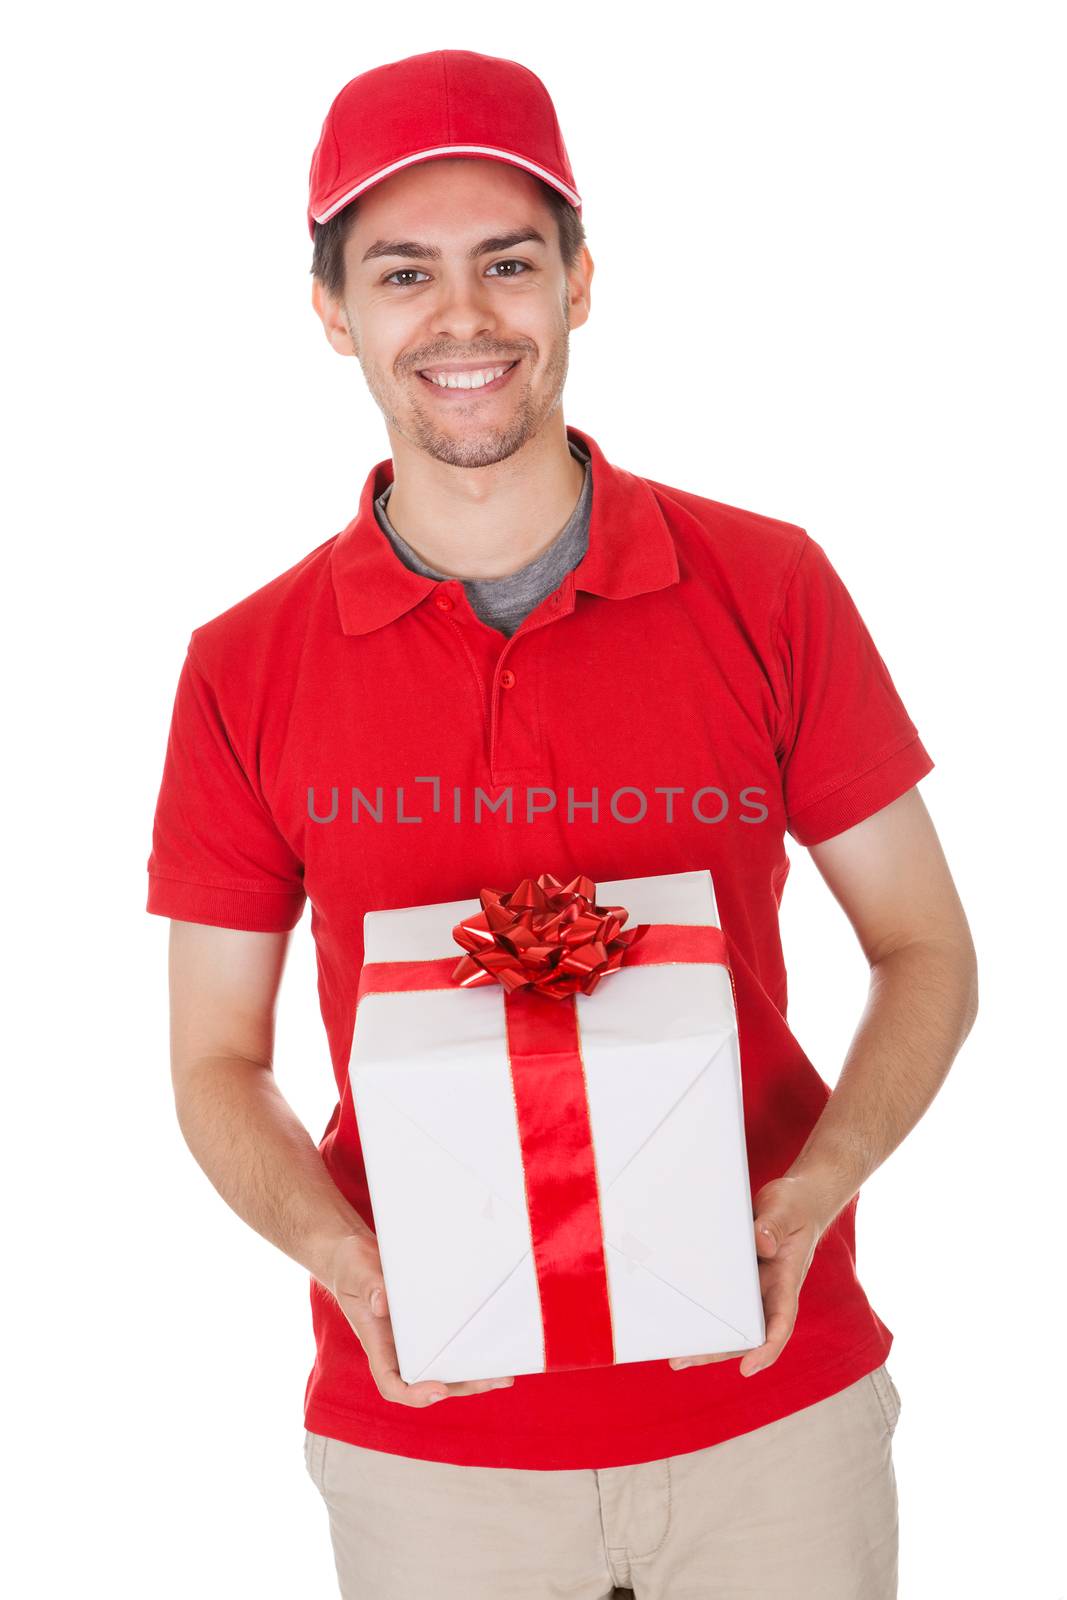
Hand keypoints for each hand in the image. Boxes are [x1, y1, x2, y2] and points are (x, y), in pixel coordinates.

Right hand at [326, 1230, 515, 1406]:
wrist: (355, 1255)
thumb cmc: (352, 1266)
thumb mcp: (355, 1272)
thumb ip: (368, 1287)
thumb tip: (383, 1303)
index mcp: (377, 1344)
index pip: (392, 1383)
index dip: (414, 1394)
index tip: (437, 1390)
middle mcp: (397, 1348)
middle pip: (429, 1381)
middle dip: (461, 1386)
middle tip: (495, 1379)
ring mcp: (413, 1339)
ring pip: (444, 1367)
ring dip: (473, 1374)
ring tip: (504, 1373)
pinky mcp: (427, 1324)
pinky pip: (448, 1342)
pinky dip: (469, 1347)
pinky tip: (492, 1347)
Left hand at [667, 1172, 832, 1376]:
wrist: (799, 1198)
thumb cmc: (797, 1205)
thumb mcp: (787, 1210)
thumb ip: (775, 1226)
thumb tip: (760, 1244)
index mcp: (787, 1279)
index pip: (781, 1322)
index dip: (767, 1348)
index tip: (748, 1367)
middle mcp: (770, 1288)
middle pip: (748, 1331)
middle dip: (719, 1351)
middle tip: (682, 1360)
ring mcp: (755, 1284)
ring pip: (733, 1320)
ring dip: (708, 1337)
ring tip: (676, 1353)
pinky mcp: (740, 1273)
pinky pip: (723, 1297)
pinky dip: (705, 1309)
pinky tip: (683, 1316)